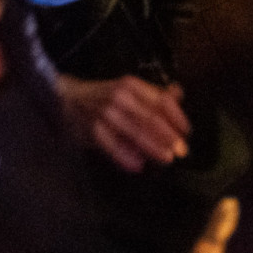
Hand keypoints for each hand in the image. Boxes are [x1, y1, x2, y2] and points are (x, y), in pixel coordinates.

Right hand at [56, 74, 190, 172]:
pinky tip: (138, 167)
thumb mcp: (128, 89)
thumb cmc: (103, 96)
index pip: (160, 100)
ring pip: (135, 133)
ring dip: (153, 147)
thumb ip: (152, 94)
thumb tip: (178, 93)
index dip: (176, 117)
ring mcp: (105, 114)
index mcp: (131, 85)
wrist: (66, 99)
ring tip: (166, 159)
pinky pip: (113, 147)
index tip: (186, 131)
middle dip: (168, 136)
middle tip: (181, 151)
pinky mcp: (92, 131)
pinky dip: (126, 157)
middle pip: (150, 118)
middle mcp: (119, 97)